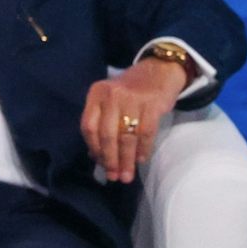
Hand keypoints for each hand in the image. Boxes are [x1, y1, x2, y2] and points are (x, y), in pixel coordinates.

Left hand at [81, 57, 187, 183]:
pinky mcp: (152, 104)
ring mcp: (132, 99)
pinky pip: (146, 133)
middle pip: (107, 134)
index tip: (99, 164)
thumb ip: (101, 122)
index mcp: (96, 94)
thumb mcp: (109, 100)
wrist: (158, 71)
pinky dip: (143, 149)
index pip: (88, 126)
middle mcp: (111, 95)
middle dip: (110, 159)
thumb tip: (95, 156)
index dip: (93, 148)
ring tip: (127, 175)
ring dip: (126, 160)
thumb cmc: (130, 90)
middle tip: (114, 176)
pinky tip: (141, 160)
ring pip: (126, 136)